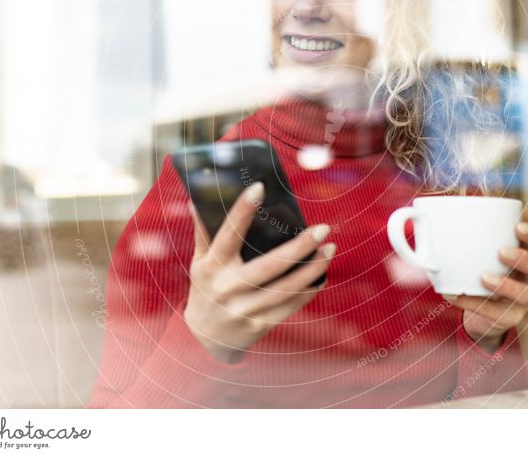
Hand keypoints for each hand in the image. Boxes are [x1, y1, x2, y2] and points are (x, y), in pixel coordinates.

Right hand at [183, 182, 334, 362]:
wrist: (203, 339)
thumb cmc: (205, 289)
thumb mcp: (199, 262)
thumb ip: (203, 232)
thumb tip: (197, 199)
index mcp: (212, 267)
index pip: (228, 234)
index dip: (242, 211)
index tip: (260, 187)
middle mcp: (228, 288)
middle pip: (269, 265)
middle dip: (299, 246)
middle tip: (322, 228)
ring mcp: (244, 309)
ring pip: (286, 288)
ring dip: (313, 269)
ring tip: (330, 248)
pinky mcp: (259, 325)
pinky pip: (290, 306)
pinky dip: (309, 291)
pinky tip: (322, 275)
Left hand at [444, 222, 527, 353]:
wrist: (480, 314)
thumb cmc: (479, 274)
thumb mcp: (475, 255)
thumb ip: (460, 238)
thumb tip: (422, 216)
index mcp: (525, 257)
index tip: (518, 227)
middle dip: (523, 259)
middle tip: (501, 252)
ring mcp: (523, 301)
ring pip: (524, 295)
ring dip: (505, 285)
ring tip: (484, 278)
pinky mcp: (509, 319)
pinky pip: (496, 313)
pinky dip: (475, 304)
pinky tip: (457, 295)